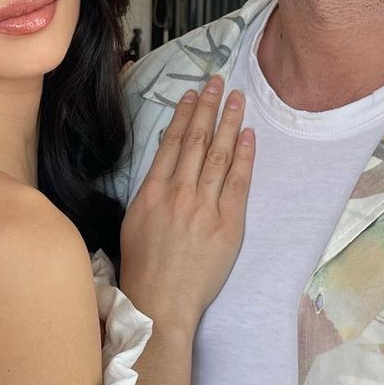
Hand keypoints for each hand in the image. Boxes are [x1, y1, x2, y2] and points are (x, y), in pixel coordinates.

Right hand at [120, 76, 253, 336]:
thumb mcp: (133, 221)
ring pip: (220, 154)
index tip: (193, 94)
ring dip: (230, 122)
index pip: (172, 142)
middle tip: (219, 81)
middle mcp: (179, 193)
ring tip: (238, 99)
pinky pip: (239, 182)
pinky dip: (246, 156)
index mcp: (152, 191)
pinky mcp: (228, 224)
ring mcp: (205, 207)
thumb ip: (151, 190)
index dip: (185, 114)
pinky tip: (250, 135)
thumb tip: (166, 164)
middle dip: (210, 107)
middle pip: (198, 140)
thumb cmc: (142, 267)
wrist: (160, 302)